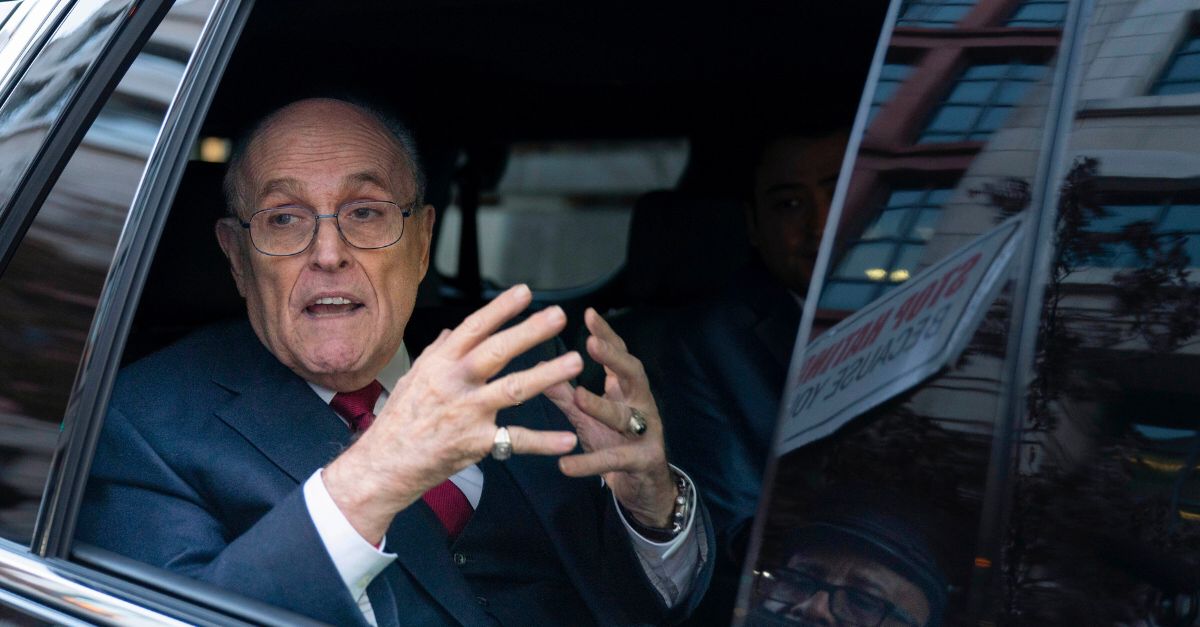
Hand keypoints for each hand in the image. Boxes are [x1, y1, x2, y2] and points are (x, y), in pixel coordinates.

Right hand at [324, 284, 581, 542]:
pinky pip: (516, 440)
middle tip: (559, 316)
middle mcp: (454, 383)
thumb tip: (452, 331)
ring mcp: (467, 413)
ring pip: (514, 388)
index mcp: (439, 364)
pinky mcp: (476, 443)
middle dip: (530, 331)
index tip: (525, 292)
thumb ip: (436, 353)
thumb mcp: (412, 379)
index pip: (473, 328)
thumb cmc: (398, 422)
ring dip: (547, 375)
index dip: (500, 309)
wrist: (383, 466)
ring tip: (576, 363)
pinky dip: (544, 442)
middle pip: (498, 351)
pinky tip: (568, 439)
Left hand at [547, 308, 676, 528]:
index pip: (620, 356)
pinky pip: (614, 460)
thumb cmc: (616, 444)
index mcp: (628, 391)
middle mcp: (640, 406)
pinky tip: (565, 465)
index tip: (589, 314)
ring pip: (624, 417)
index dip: (607, 335)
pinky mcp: (642, 462)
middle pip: (633, 374)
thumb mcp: (588, 418)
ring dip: (601, 406)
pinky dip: (589, 463)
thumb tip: (539, 367)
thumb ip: (566, 395)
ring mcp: (646, 433)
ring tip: (579, 397)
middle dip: (614, 358)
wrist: (646, 489)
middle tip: (592, 343)